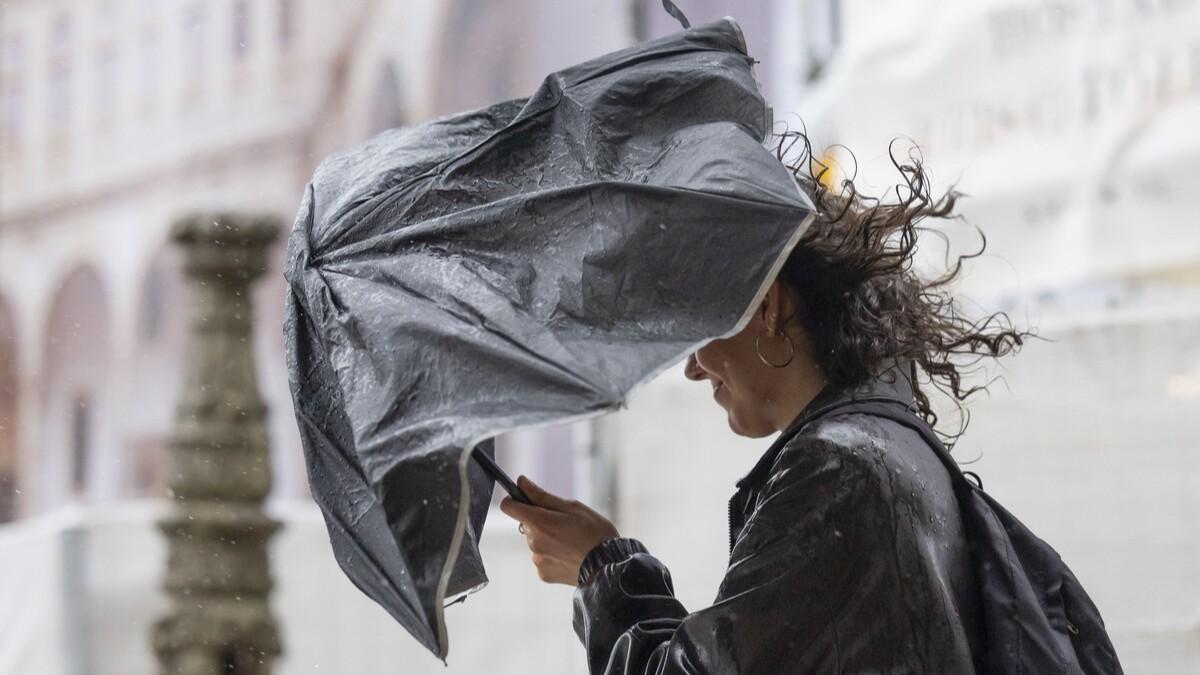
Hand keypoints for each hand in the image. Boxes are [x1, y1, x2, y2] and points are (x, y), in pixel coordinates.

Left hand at [499, 475, 618, 585]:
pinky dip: (552, 555)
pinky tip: (569, 555)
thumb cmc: (594, 533)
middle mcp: (533, 543)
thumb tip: (521, 482)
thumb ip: (542, 496)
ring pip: (535, 542)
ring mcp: (537, 560)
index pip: (508, 507)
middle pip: (526, 524)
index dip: (514, 500)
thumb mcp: (572, 507)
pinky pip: (542, 558)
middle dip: (540, 521)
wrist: (609, 566)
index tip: (525, 499)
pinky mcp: (543, 574)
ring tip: (570, 542)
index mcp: (539, 522)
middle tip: (564, 524)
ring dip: (546, 539)